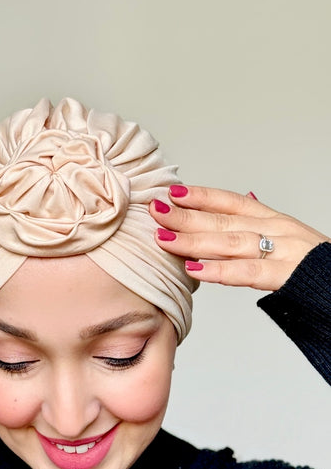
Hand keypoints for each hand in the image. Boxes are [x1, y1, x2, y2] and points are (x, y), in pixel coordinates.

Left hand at [150, 186, 328, 290]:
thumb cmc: (319, 267)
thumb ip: (265, 223)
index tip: (173, 192)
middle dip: (186, 216)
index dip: (202, 196)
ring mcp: (284, 251)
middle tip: (155, 211)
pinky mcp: (288, 276)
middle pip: (224, 220)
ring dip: (193, 240)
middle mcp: (278, 230)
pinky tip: (193, 269)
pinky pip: (248, 272)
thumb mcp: (291, 238)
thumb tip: (248, 197)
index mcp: (276, 221)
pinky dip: (219, 270)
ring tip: (163, 238)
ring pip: (231, 242)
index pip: (232, 203)